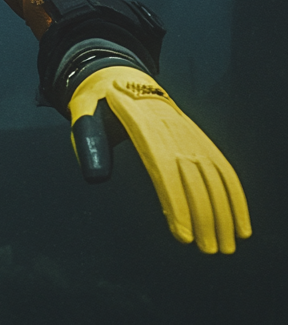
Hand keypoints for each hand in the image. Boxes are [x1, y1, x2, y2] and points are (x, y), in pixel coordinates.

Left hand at [69, 66, 250, 253]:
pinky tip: (241, 223)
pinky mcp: (198, 138)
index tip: (184, 235)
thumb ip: (88, 139)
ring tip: (225, 247)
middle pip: (194, 178)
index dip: (177, 202)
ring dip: (224, 213)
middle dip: (205, 217)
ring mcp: (189, 133)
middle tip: (208, 252)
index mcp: (142, 123)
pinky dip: (235, 195)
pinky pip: (222, 167)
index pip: (164, 168)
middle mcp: (172, 129)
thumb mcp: (83, 109)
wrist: (119, 72)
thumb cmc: (97, 98)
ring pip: (213, 176)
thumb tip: (95, 179)